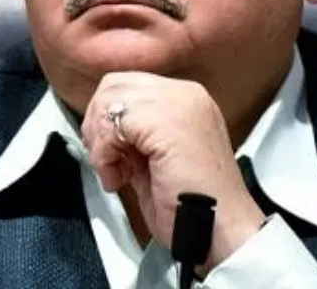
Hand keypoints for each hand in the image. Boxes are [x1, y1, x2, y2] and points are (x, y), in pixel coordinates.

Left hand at [81, 72, 266, 270]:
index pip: (127, 86)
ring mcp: (177, 102)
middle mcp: (185, 94)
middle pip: (114, 86)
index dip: (108, 120)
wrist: (218, 229)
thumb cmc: (194, 207)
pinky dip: (104, 153)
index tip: (110, 153)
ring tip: (116, 172)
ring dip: (101, 141)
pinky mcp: (165, 120)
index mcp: (187, 100)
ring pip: (110, 99)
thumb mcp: (158, 160)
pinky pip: (113, 121)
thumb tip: (106, 132)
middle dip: (98, 125)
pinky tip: (120, 178)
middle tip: (106, 161)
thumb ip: (136, 138)